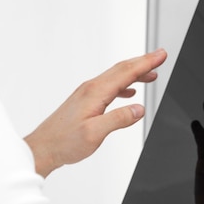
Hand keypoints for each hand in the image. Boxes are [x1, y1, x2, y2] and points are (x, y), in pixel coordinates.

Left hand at [24, 49, 166, 177]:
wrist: (42, 148)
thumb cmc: (64, 142)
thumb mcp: (95, 133)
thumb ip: (118, 119)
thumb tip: (139, 109)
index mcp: (95, 92)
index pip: (127, 72)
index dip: (146, 62)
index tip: (161, 55)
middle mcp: (90, 89)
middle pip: (122, 69)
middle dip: (143, 61)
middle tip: (160, 56)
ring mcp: (87, 94)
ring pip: (116, 77)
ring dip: (135, 73)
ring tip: (151, 73)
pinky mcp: (85, 101)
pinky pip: (109, 87)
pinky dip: (124, 85)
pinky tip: (129, 92)